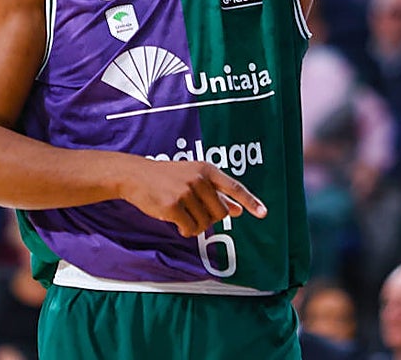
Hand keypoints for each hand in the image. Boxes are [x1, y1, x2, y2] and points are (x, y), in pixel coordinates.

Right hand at [120, 159, 266, 237]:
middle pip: (220, 212)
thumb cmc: (167, 177)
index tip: (263, 213)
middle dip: (210, 218)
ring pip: (205, 223)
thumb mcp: (194, 179)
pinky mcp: (173, 205)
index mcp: (207, 170)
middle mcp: (199, 179)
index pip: (234, 187)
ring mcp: (186, 191)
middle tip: (194, 212)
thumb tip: (238, 210)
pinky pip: (190, 229)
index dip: (250, 201)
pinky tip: (175, 220)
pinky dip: (185, 229)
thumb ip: (217, 193)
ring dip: (195, 225)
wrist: (136, 175)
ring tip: (182, 213)